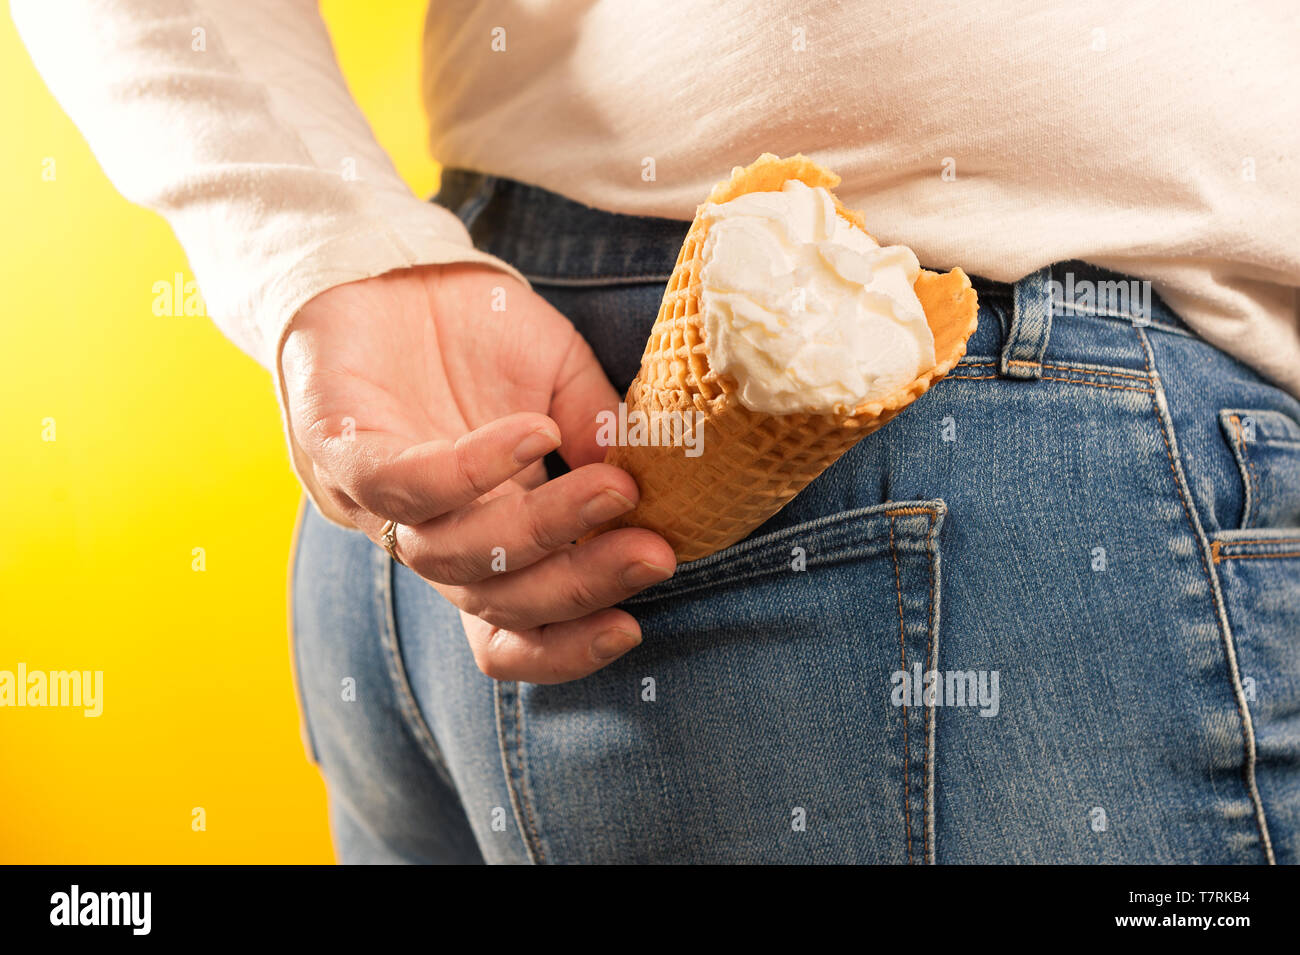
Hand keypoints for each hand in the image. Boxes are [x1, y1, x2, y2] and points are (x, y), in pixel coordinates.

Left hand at [280, 263, 675, 682]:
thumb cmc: (479, 332)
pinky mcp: (338, 447)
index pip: (511, 622)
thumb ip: (599, 432)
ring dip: (541, 533)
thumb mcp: (562, 377)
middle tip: (652, 556)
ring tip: (612, 490)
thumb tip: (649, 491)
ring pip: (450, 556)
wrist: (394, 262)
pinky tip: (533, 435)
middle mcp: (432, 529)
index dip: (563, 645)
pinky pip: (400, 484)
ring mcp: (379, 497)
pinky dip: (471, 471)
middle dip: (577, 588)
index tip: (632, 628)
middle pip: (493, 601)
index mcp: (485, 529)